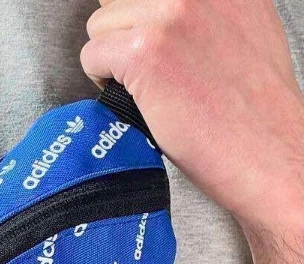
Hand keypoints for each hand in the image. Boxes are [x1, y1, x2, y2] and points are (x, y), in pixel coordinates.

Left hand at [81, 0, 303, 236]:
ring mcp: (170, 16)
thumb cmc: (254, 111)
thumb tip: (169, 11)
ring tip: (143, 88)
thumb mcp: (246, 30)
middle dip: (124, 35)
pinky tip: (133, 98)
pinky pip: (92, 55)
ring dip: (111, 59)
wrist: (266, 153)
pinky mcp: (145, 52)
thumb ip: (207, 11)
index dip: (143, 17)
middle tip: (147, 72)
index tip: (153, 44)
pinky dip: (101, 80)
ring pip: (100, 25)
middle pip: (121, 0)